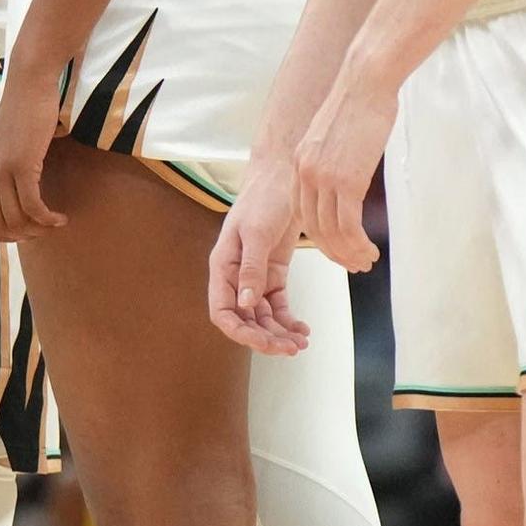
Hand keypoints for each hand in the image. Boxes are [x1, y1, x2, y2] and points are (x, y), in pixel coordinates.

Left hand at [0, 92, 61, 242]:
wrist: (30, 86)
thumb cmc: (23, 115)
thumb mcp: (3, 148)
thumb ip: (2, 172)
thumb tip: (17, 207)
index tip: (22, 232)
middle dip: (22, 235)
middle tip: (43, 230)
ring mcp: (0, 169)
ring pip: (16, 219)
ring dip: (38, 228)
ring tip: (54, 223)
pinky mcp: (21, 165)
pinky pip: (33, 206)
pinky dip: (47, 218)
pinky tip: (60, 218)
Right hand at [206, 162, 312, 354]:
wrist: (284, 176)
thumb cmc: (264, 198)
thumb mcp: (256, 232)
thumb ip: (250, 269)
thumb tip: (245, 304)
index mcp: (222, 266)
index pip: (222, 311)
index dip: (240, 332)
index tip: (263, 342)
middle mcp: (235, 276)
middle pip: (244, 320)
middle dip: (264, 338)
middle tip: (289, 349)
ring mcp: (255, 277)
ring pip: (263, 317)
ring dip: (279, 333)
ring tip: (300, 342)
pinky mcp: (274, 274)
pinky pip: (278, 306)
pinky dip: (289, 320)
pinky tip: (302, 329)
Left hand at [277, 57, 399, 273]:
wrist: (366, 82)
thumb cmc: (359, 105)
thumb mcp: (334, 138)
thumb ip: (332, 161)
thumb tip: (345, 178)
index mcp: (299, 164)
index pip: (302, 213)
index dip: (320, 236)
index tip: (337, 248)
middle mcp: (305, 174)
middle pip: (314, 228)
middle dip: (334, 252)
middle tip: (354, 263)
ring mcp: (323, 178)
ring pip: (331, 232)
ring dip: (349, 253)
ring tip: (365, 262)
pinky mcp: (346, 180)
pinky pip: (347, 226)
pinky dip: (358, 244)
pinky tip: (370, 251)